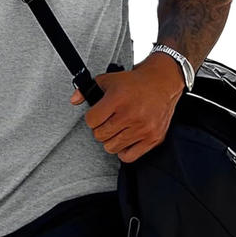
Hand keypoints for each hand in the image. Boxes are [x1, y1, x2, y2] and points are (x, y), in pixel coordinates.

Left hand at [69, 56, 185, 162]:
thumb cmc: (134, 82)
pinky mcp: (153, 138)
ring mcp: (143, 128)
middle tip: (108, 121)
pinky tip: (125, 139)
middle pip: (100, 135)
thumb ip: (86, 90)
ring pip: (112, 147)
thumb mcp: (108, 80)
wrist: (162, 83)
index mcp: (118, 99)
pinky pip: (129, 156)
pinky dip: (123, 151)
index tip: (98, 114)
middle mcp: (131, 115)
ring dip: (111, 139)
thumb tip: (74, 100)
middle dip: (100, 128)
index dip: (92, 118)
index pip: (91, 121)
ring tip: (117, 128)